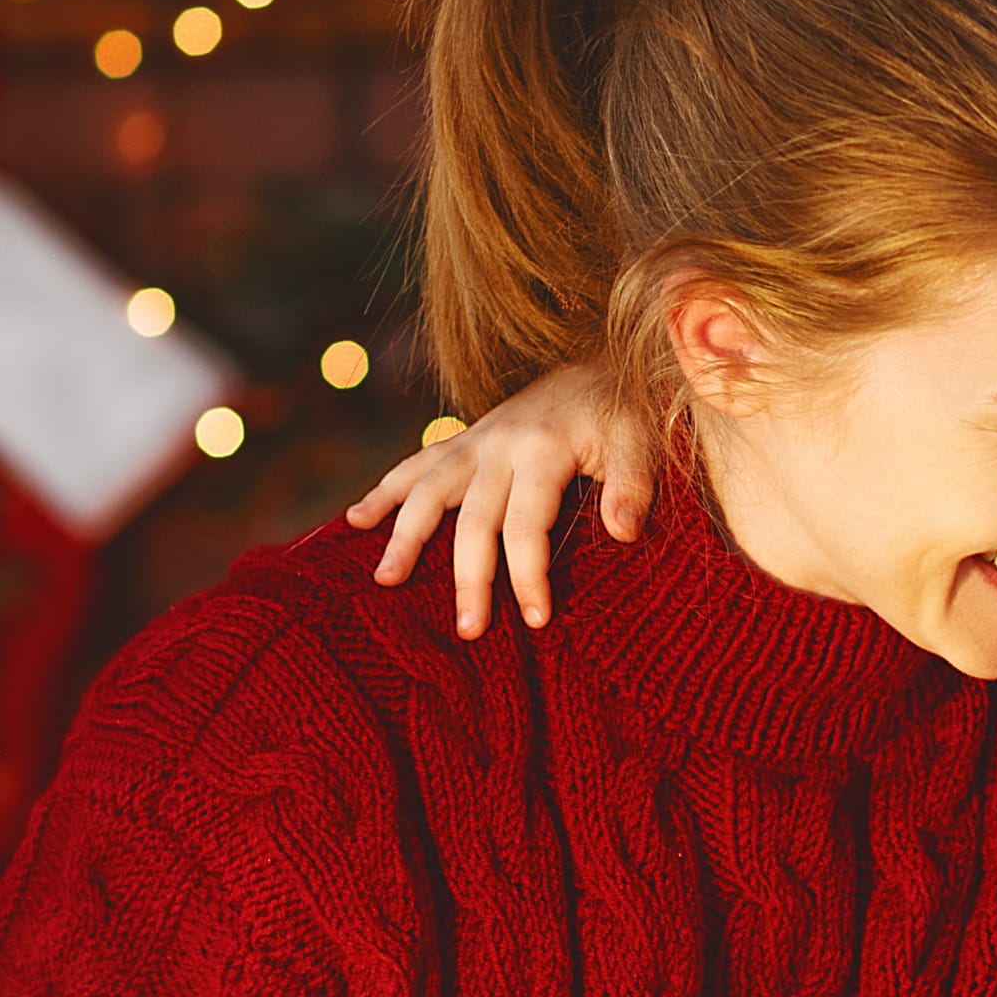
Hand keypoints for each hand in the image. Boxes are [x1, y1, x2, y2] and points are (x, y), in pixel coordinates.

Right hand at [345, 359, 649, 637]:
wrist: (598, 365)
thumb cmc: (624, 413)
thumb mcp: (641, 444)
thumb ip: (633, 487)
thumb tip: (622, 533)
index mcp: (543, 449)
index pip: (527, 525)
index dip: (529, 575)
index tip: (535, 620)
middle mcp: (499, 444)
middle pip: (473, 520)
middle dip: (469, 578)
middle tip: (468, 630)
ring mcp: (476, 440)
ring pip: (428, 490)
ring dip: (404, 535)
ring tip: (384, 580)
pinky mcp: (465, 438)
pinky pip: (417, 464)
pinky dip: (385, 490)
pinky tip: (355, 520)